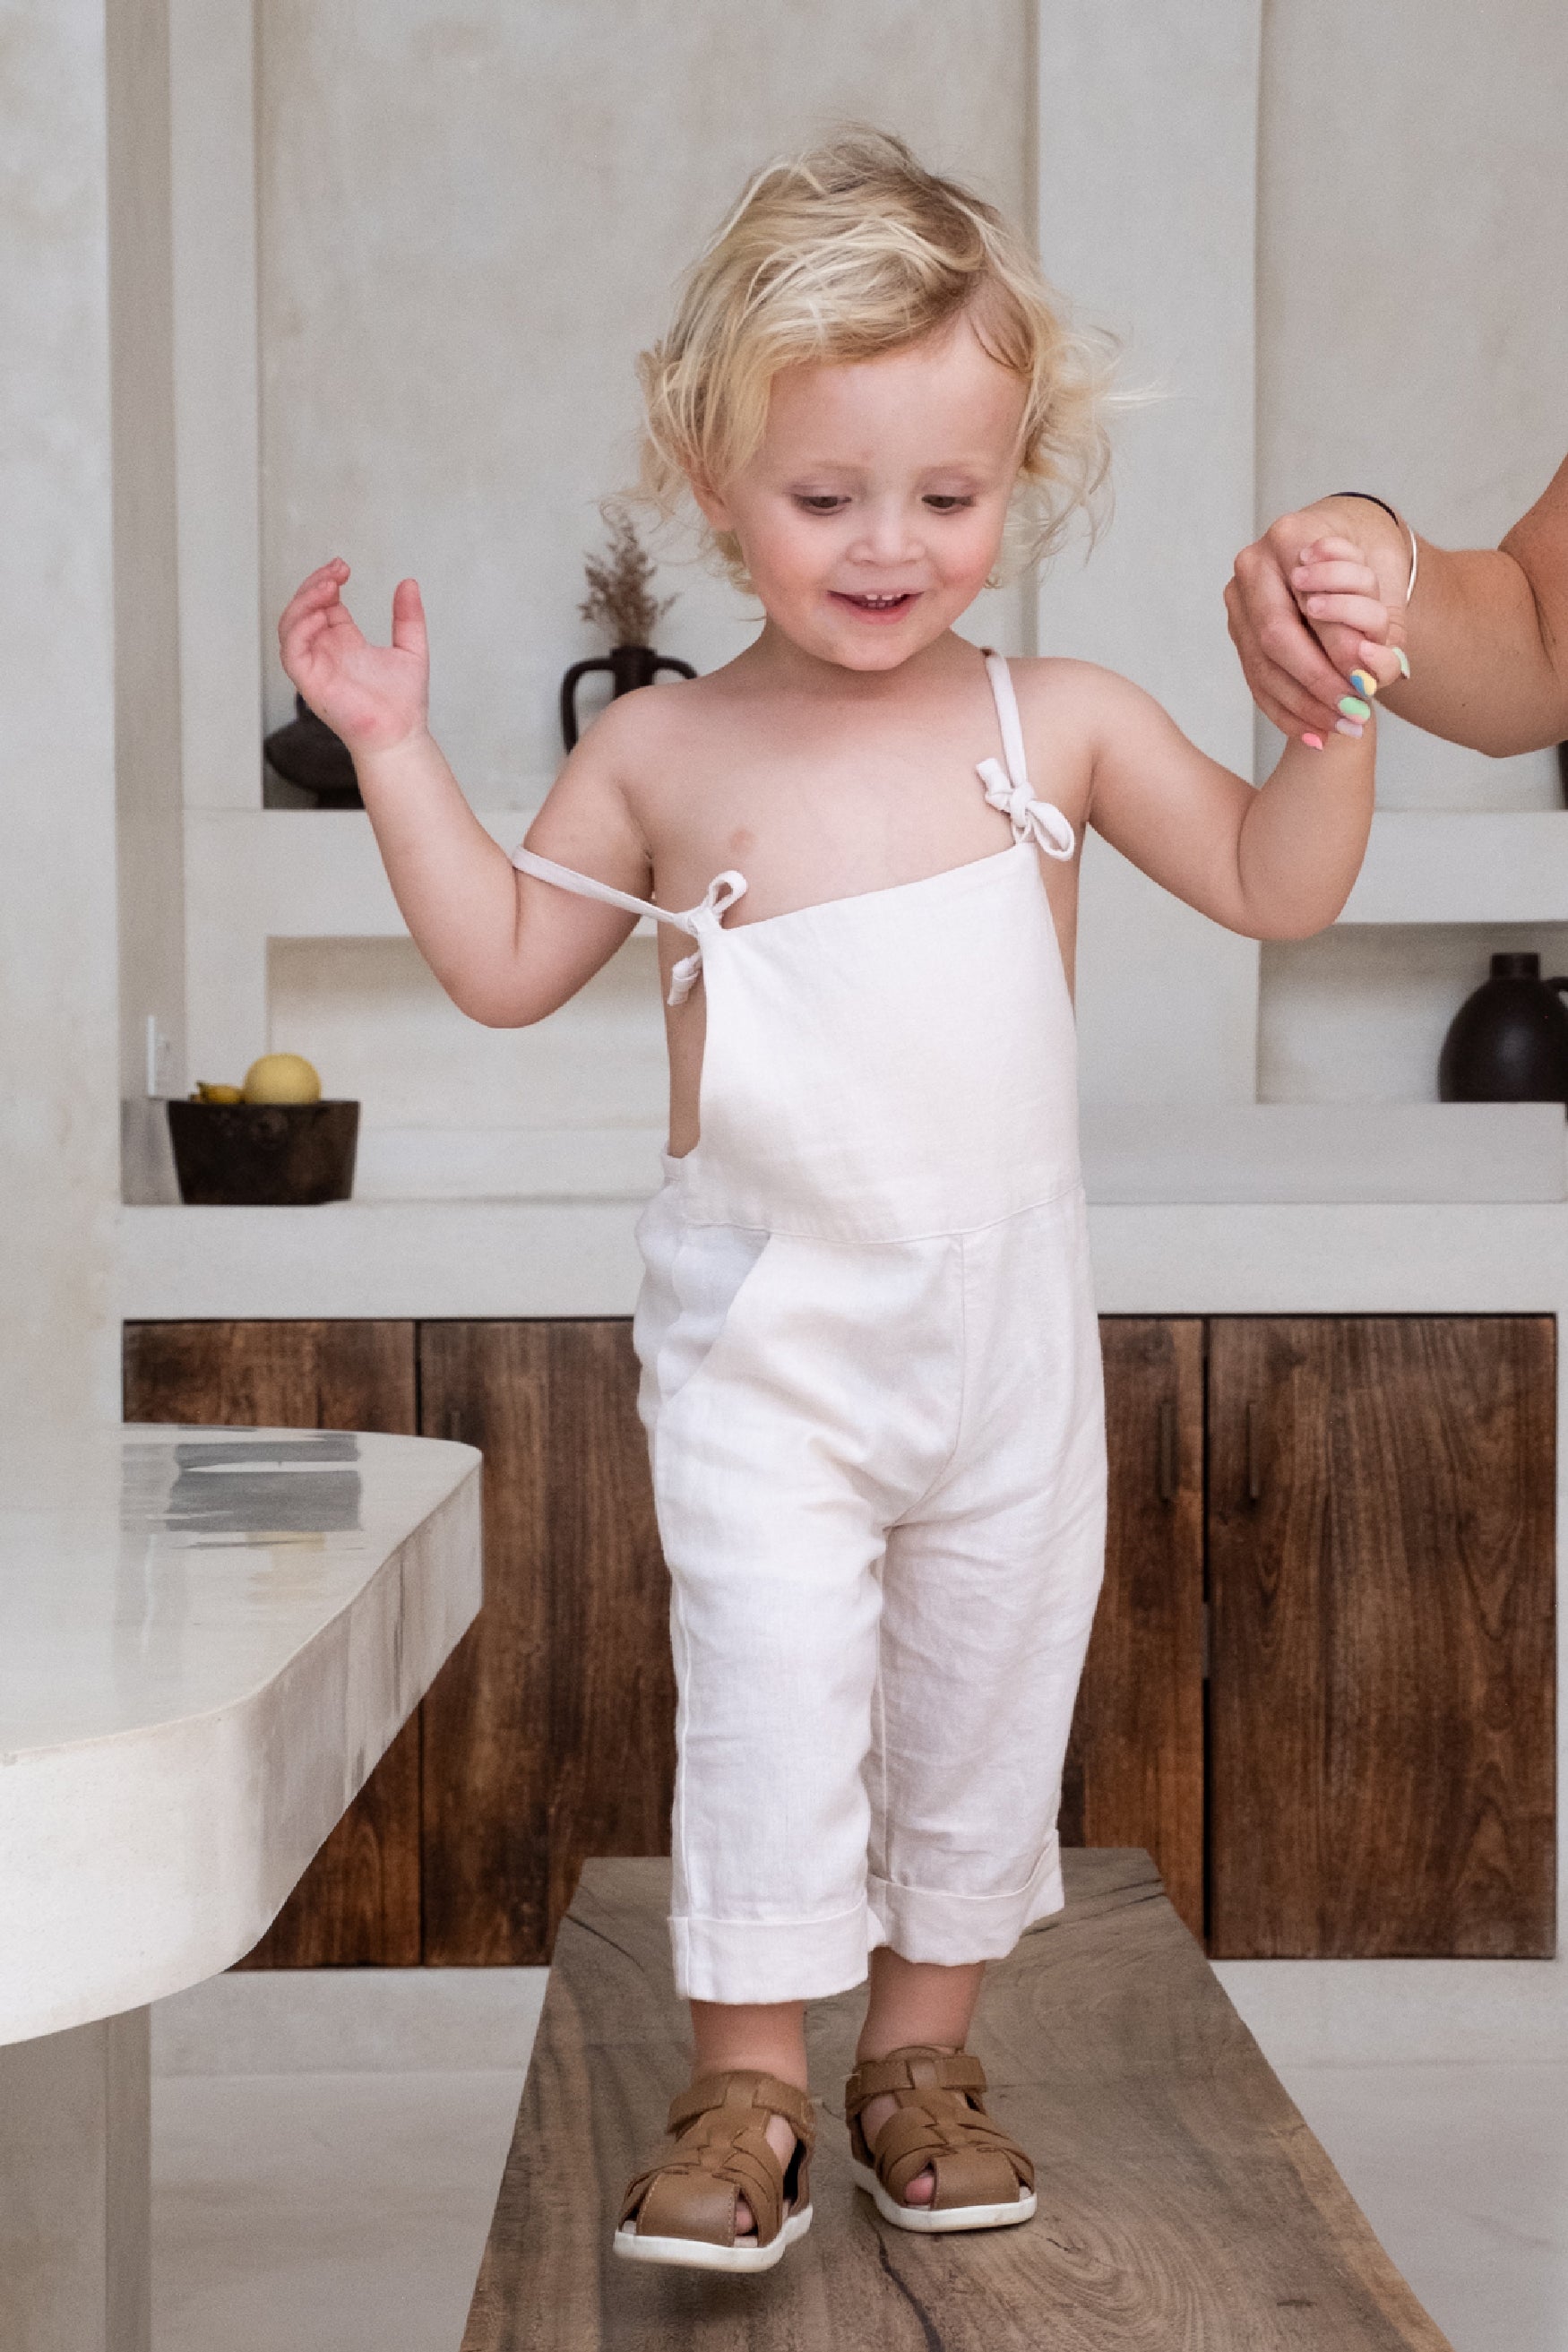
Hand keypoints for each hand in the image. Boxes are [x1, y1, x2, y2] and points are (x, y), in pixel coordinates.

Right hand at [277, 559, 429, 755]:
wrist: (401, 735)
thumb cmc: (403, 703)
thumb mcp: (411, 648)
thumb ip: (408, 616)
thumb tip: (409, 583)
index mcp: (344, 641)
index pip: (323, 603)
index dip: (327, 580)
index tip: (344, 568)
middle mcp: (325, 651)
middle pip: (303, 608)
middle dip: (314, 584)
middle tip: (337, 571)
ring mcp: (314, 665)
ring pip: (290, 625)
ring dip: (304, 601)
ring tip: (329, 587)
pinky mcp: (309, 682)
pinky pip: (291, 651)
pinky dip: (299, 629)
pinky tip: (320, 614)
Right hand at [1226, 502, 1409, 744]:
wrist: (1347, 540)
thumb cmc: (1369, 557)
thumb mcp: (1388, 583)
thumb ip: (1384, 627)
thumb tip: (1369, 676)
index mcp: (1291, 536)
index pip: (1309, 601)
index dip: (1336, 647)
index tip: (1367, 685)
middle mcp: (1254, 564)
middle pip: (1275, 636)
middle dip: (1317, 683)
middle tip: (1353, 715)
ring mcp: (1238, 599)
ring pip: (1261, 664)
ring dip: (1302, 706)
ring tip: (1341, 729)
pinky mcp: (1238, 629)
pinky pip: (1254, 678)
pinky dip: (1285, 712)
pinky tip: (1313, 734)